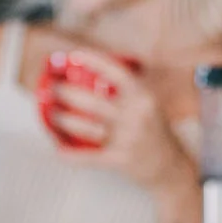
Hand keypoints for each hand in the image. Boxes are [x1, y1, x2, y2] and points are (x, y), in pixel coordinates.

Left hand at [46, 50, 195, 191]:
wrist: (171, 166)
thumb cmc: (154, 131)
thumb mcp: (148, 104)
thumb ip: (127, 89)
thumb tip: (92, 72)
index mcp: (143, 96)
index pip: (116, 72)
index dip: (93, 61)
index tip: (73, 56)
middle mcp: (136, 115)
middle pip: (92, 101)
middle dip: (65, 92)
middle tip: (51, 87)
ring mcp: (128, 138)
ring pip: (86, 127)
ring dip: (63, 120)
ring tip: (52, 113)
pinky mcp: (121, 160)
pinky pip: (90, 157)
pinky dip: (72, 155)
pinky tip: (58, 150)